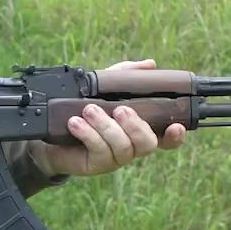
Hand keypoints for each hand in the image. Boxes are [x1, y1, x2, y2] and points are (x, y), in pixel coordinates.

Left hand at [28, 59, 185, 176]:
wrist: (54, 133)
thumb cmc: (85, 109)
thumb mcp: (104, 88)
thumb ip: (127, 76)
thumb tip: (150, 65)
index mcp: (139, 130)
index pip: (165, 139)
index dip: (175, 136)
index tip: (176, 126)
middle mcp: (131, 147)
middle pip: (147, 144)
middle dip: (136, 126)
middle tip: (120, 110)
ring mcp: (115, 158)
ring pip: (122, 147)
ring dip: (106, 126)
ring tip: (89, 110)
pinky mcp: (96, 165)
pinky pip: (99, 151)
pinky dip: (88, 134)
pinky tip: (76, 123)